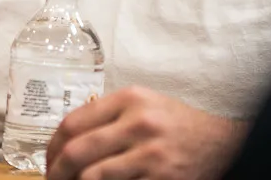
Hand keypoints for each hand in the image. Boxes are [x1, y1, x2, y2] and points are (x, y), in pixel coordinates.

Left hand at [45, 87, 245, 179]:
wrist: (222, 139)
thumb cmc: (176, 122)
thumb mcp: (144, 104)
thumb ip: (110, 115)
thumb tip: (67, 140)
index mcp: (129, 98)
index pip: (72, 123)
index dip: (51, 147)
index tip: (48, 161)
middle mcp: (138, 122)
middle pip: (76, 151)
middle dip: (55, 173)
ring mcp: (150, 152)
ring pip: (91, 176)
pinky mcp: (160, 177)